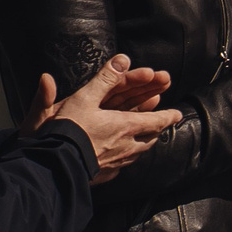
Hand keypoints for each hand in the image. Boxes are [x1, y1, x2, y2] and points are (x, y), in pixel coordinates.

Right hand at [37, 56, 183, 183]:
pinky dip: (129, 156)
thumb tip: (122, 59)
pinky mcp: (106, 172)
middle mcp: (128, 145)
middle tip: (161, 124)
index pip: (157, 120)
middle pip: (151, 137)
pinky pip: (124, 164)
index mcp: (126, 126)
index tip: (178, 114)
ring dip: (145, 143)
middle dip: (157, 129)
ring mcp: (118, 162)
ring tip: (146, 138)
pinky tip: (124, 156)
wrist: (53, 164)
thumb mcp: (84, 98)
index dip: (168, 116)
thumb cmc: (67, 130)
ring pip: (140, 152)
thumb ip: (104, 79)